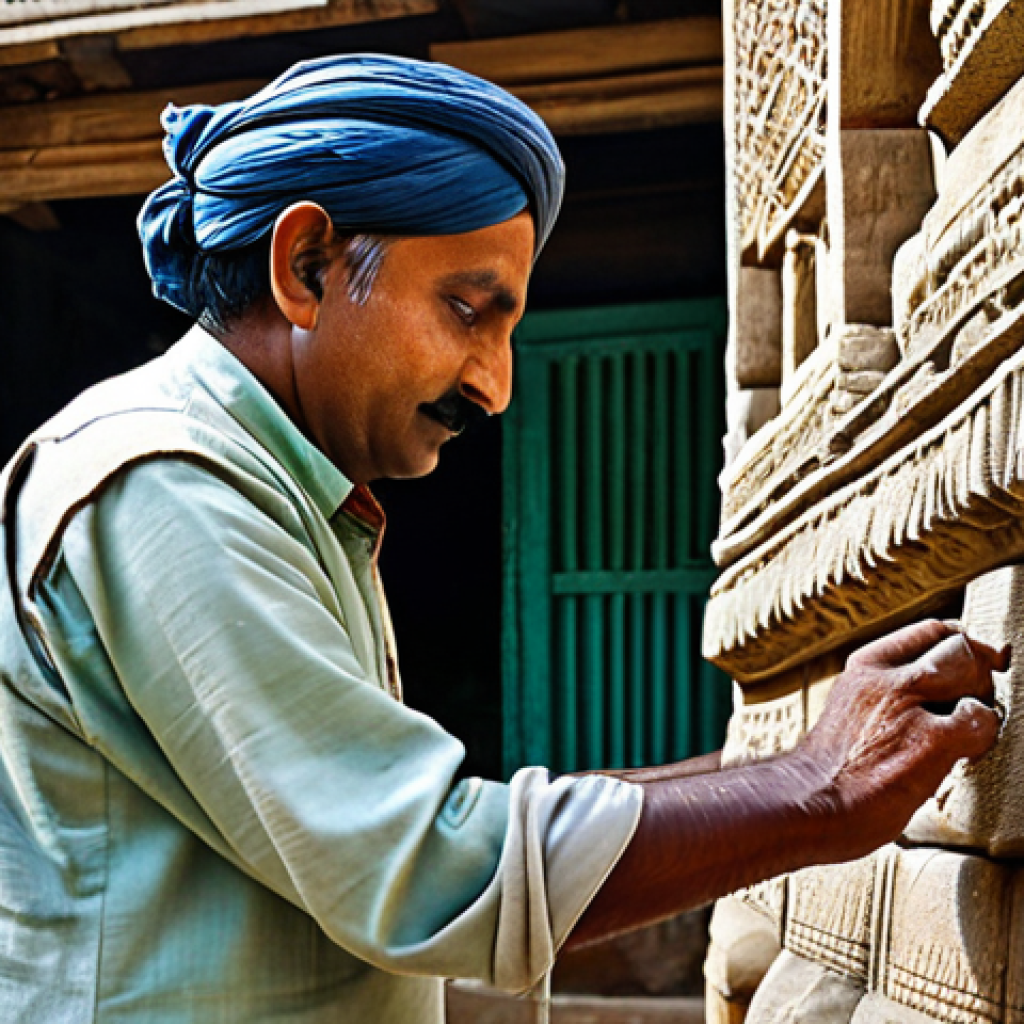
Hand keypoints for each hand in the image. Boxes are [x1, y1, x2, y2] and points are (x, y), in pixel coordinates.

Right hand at [800, 619, 1007, 858]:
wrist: (809, 805)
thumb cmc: (833, 774)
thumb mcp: (852, 713)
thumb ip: (886, 697)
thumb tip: (932, 700)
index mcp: (863, 668)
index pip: (929, 631)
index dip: (960, 646)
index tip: (970, 668)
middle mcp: (883, 676)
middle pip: (956, 645)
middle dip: (978, 670)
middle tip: (978, 703)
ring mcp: (906, 704)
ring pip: (968, 668)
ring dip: (981, 697)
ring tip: (969, 729)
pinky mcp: (930, 740)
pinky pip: (980, 720)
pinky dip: (984, 735)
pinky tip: (965, 754)